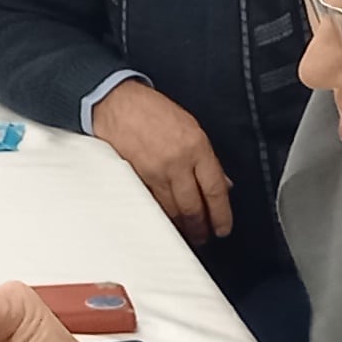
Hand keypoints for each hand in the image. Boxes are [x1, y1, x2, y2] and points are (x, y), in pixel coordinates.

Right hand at [92, 83, 231, 238]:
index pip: (215, 190)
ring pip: (173, 211)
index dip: (221, 215)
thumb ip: (207, 158)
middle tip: (205, 237)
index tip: (223, 228)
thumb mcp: (190, 127)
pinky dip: (162, 216)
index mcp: (196, 146)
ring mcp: (155, 172)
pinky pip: (153, 205)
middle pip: (194, 207)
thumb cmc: (153, 112)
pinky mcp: (137, 179)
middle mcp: (177, 162)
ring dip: (182, 227)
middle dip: (201, 228)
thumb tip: (222, 183)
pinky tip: (167, 222)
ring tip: (187, 234)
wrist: (118, 104)